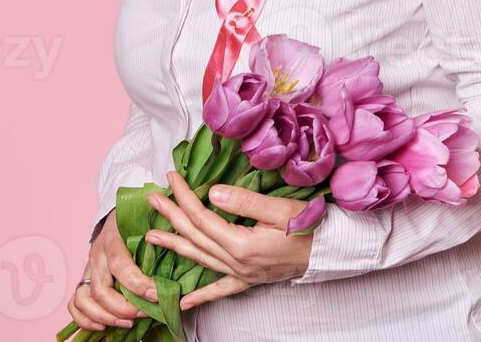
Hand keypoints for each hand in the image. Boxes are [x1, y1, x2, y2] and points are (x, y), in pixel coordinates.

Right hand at [67, 208, 161, 331]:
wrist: (117, 215)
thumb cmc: (137, 221)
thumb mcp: (150, 222)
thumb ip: (162, 235)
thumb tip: (184, 246)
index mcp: (113, 240)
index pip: (121, 265)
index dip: (138, 284)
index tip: (157, 295)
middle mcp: (97, 255)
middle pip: (101, 289)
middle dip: (122, 307)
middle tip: (143, 314)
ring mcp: (88, 268)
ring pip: (84, 299)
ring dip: (104, 316)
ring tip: (126, 322)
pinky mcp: (84, 279)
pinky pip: (75, 304)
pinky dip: (85, 319)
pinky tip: (103, 325)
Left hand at [145, 170, 315, 311]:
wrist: (329, 251)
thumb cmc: (308, 226)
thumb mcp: (278, 208)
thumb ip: (244, 202)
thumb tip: (211, 194)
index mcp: (241, 244)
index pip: (202, 217)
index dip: (184, 197)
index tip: (171, 179)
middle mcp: (236, 262)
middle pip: (196, 237)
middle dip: (171, 216)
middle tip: (152, 199)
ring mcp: (241, 273)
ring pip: (200, 259)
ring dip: (175, 246)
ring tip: (152, 237)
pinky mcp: (248, 279)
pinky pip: (220, 289)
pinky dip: (200, 296)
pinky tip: (183, 302)